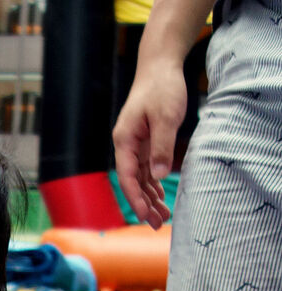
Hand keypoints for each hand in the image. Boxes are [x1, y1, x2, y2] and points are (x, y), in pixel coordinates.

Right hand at [112, 57, 187, 228]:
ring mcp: (135, 144)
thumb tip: (158, 176)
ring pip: (140, 178)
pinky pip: (147, 168)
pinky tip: (160, 198)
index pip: (127, 176)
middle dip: (143, 204)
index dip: (135, 198)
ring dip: (150, 197)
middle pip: (132, 182)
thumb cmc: (162, 87)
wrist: (160, 65)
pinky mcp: (145, 141)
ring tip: (163, 217)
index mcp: (124, 140)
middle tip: (157, 224)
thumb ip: (162, 147)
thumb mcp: (166, 116)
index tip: (145, 215)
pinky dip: (153, 184)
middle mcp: (126, 145)